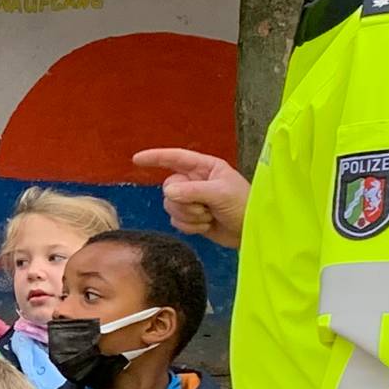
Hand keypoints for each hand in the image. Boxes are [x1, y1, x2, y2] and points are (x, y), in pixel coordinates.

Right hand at [132, 148, 248, 245]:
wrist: (251, 231)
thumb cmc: (244, 205)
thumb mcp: (220, 193)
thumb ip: (193, 190)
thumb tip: (168, 192)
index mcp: (205, 168)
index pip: (176, 158)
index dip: (156, 157)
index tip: (137, 159)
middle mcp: (196, 181)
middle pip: (169, 188)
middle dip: (184, 202)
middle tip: (204, 209)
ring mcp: (193, 200)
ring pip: (171, 206)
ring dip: (188, 216)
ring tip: (208, 218)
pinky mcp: (192, 218)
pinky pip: (176, 221)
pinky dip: (190, 226)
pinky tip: (206, 227)